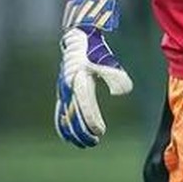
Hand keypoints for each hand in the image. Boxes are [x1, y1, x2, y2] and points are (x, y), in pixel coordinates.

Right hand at [54, 0, 132, 147]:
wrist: (78, 38)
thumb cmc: (96, 51)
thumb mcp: (107, 62)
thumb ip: (115, 77)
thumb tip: (123, 92)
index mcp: (80, 82)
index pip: (86, 107)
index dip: (92, 122)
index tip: (101, 131)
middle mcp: (69, 88)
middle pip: (73, 116)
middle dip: (82, 132)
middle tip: (93, 142)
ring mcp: (63, 90)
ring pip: (64, 117)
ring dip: (72, 132)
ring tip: (83, 143)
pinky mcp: (62, 91)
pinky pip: (59, 112)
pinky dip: (63, 125)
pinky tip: (68, 135)